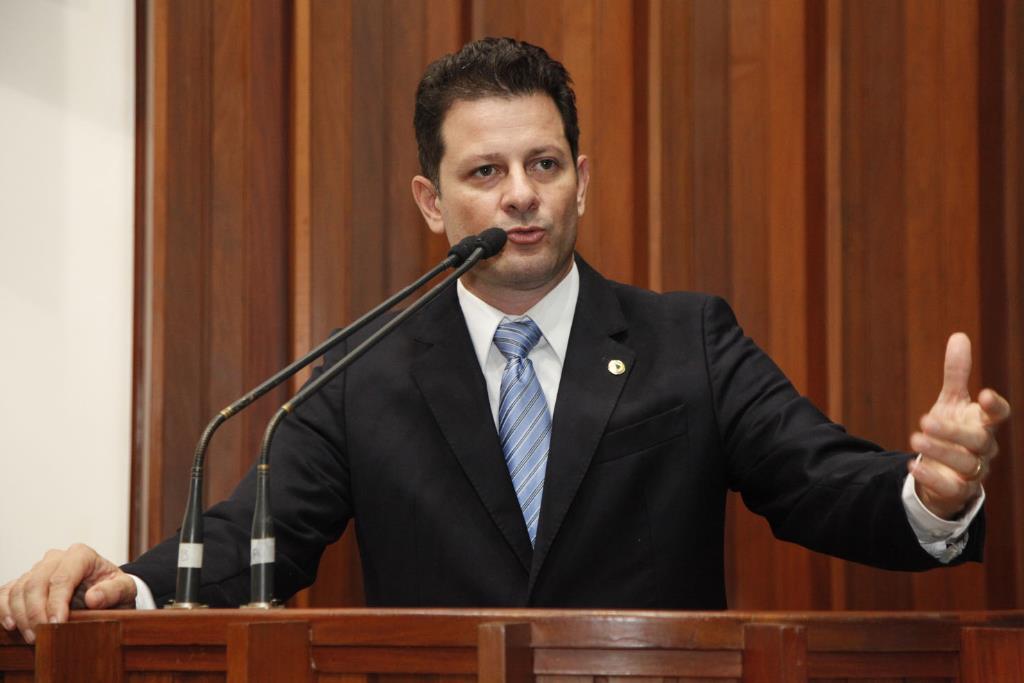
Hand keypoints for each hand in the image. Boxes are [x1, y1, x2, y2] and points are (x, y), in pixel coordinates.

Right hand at [0, 544, 136, 643]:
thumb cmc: (115, 589)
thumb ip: (113, 591)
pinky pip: (7, 592)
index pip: (61, 578)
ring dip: (21, 615)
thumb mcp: (125, 589)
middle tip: (41, 635)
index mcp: (81, 555)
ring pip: (19, 588)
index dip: (55, 603)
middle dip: (35, 612)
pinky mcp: (26, 581)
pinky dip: (5, 609)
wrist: (106, 590)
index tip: (56, 624)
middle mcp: (56, 557)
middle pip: (36, 583)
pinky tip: (11, 625)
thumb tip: (93, 598)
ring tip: (32, 636)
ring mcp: (39, 568)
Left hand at [909, 333, 1011, 519]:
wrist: (945, 472)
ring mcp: (973, 473)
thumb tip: (959, 336)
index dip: (995, 406)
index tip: (983, 394)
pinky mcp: (957, 491)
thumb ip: (957, 374)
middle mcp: (984, 449)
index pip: (999, 416)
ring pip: (965, 464)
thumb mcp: (952, 402)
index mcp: (984, 425)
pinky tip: (912, 466)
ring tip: (914, 439)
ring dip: (940, 452)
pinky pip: (949, 487)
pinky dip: (931, 478)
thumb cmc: (953, 431)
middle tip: (925, 420)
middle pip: (977, 441)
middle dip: (953, 431)